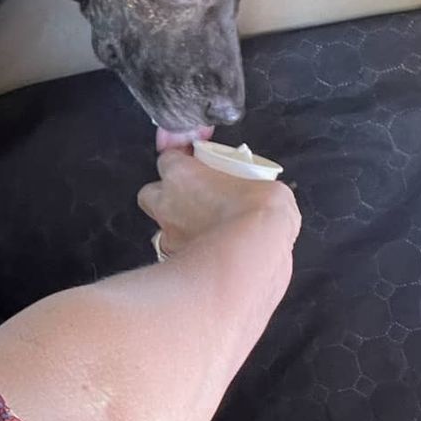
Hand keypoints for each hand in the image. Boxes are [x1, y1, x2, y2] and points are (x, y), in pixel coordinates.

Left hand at [137, 150, 299, 255]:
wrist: (251, 258)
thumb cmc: (255, 217)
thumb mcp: (269, 189)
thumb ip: (254, 188)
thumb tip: (265, 196)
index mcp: (182, 174)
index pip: (169, 158)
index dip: (182, 161)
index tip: (199, 165)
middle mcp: (167, 203)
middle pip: (151, 193)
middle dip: (168, 195)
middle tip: (195, 198)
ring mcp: (168, 235)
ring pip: (161, 227)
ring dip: (178, 227)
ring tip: (205, 231)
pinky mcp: (174, 262)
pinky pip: (176, 254)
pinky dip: (189, 254)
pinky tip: (210, 256)